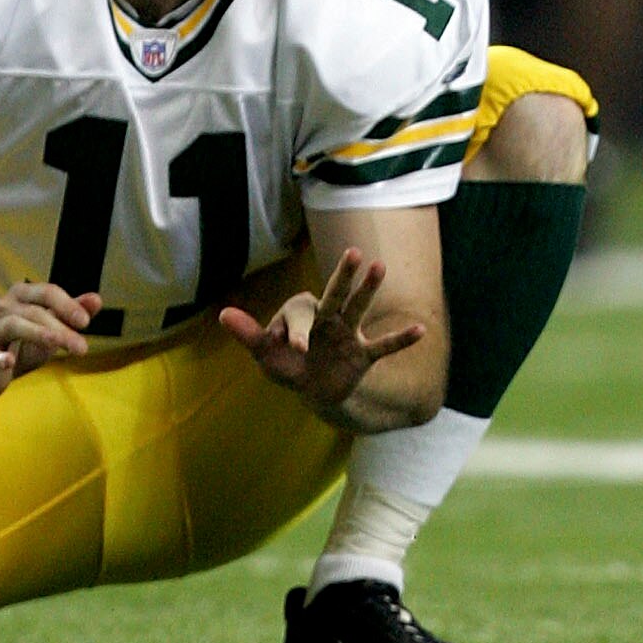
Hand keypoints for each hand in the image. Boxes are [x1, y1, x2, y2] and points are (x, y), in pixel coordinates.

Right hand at [0, 283, 99, 396]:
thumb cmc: (20, 345)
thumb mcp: (50, 329)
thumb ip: (72, 313)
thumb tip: (97, 300)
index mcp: (21, 295)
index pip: (47, 292)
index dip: (67, 304)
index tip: (86, 322)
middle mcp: (2, 307)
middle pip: (34, 310)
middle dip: (60, 327)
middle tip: (82, 347)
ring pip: (13, 325)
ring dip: (39, 334)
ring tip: (58, 343)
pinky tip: (8, 362)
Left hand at [219, 247, 422, 414]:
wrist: (315, 389)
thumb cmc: (287, 366)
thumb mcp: (266, 354)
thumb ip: (249, 334)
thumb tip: (222, 314)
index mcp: (303, 314)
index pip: (300, 316)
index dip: (296, 332)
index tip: (296, 349)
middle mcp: (328, 318)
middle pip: (335, 294)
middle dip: (344, 276)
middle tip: (354, 253)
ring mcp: (348, 334)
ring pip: (359, 309)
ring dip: (369, 291)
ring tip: (381, 267)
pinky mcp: (362, 354)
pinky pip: (383, 346)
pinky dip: (400, 340)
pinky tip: (421, 330)